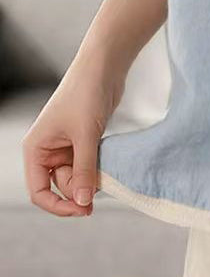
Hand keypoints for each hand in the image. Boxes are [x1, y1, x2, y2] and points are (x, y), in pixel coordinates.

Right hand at [21, 53, 125, 216]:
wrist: (105, 66)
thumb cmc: (87, 94)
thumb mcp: (85, 135)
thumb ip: (84, 170)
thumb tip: (82, 202)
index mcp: (36, 149)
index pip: (38, 191)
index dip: (58, 206)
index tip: (81, 210)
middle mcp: (47, 149)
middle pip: (60, 186)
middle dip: (79, 190)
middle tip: (100, 191)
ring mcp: (66, 145)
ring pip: (76, 176)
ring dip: (89, 179)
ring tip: (105, 173)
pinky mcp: (83, 140)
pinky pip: (87, 164)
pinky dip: (96, 168)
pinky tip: (107, 167)